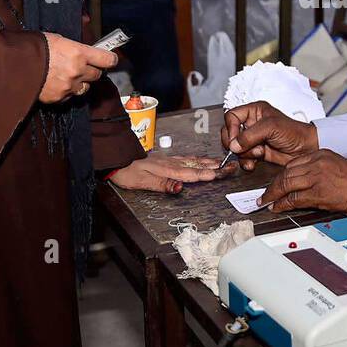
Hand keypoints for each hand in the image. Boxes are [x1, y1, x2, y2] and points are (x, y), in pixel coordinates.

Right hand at [39, 33, 117, 103]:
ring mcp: (69, 86)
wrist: (15, 64)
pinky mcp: (59, 97)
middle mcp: (78, 70)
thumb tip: (84, 52)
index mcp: (79, 53)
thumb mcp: (58, 40)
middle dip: (92, 70)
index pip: (107, 59)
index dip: (110, 60)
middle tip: (83, 66)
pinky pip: (70, 96)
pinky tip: (57, 84)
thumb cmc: (35, 47)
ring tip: (68, 76)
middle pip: (97, 75)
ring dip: (81, 82)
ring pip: (85, 87)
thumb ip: (74, 48)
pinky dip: (67, 91)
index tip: (111, 60)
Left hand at [108, 154, 222, 192]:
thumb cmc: (127, 171)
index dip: (207, 174)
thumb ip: (163, 184)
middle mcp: (170, 163)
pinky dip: (196, 159)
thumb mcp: (143, 181)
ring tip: (220, 162)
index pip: (191, 173)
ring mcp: (168, 160)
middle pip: (196, 166)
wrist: (116, 159)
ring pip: (192, 161)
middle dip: (214, 167)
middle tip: (230, 167)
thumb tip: (181, 187)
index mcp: (167, 170)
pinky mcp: (164, 160)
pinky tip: (198, 160)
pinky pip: (185, 159)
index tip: (221, 174)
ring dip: (207, 162)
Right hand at [221, 100, 318, 169]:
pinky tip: (254, 163)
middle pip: (230, 133)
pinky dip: (246, 162)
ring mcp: (253, 139)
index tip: (236, 139)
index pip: (231, 116)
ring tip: (259, 153)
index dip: (231, 128)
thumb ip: (250, 135)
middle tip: (243, 148)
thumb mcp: (271, 127)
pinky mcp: (257, 152)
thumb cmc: (294, 132)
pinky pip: (243, 158)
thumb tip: (234, 144)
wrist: (306, 150)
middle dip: (236, 144)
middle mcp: (252, 124)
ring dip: (244, 154)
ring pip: (235, 148)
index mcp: (254, 111)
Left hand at [259, 150, 346, 213]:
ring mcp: (316, 178)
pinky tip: (278, 207)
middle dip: (273, 185)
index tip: (275, 182)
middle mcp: (316, 163)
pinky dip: (282, 204)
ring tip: (267, 202)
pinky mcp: (317, 193)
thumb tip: (299, 180)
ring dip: (273, 195)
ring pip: (286, 184)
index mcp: (320, 154)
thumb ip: (316, 169)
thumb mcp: (334, 165)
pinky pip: (293, 198)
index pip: (292, 163)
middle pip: (286, 173)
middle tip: (265, 194)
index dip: (281, 175)